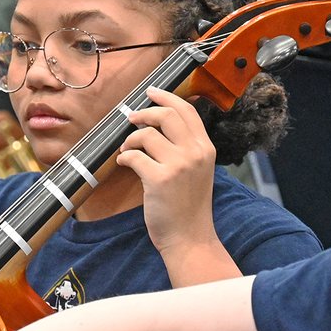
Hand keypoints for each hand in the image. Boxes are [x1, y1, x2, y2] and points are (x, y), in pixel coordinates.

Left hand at [116, 86, 218, 255]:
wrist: (190, 238)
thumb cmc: (189, 206)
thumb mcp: (198, 171)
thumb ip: (187, 147)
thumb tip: (160, 124)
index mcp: (206, 148)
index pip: (187, 110)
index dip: (166, 97)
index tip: (151, 92)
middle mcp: (196, 152)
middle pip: (166, 115)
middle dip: (144, 113)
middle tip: (131, 117)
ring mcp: (179, 165)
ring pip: (146, 134)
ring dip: (130, 139)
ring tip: (127, 150)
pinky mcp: (160, 179)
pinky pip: (134, 156)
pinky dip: (124, 157)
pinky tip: (124, 163)